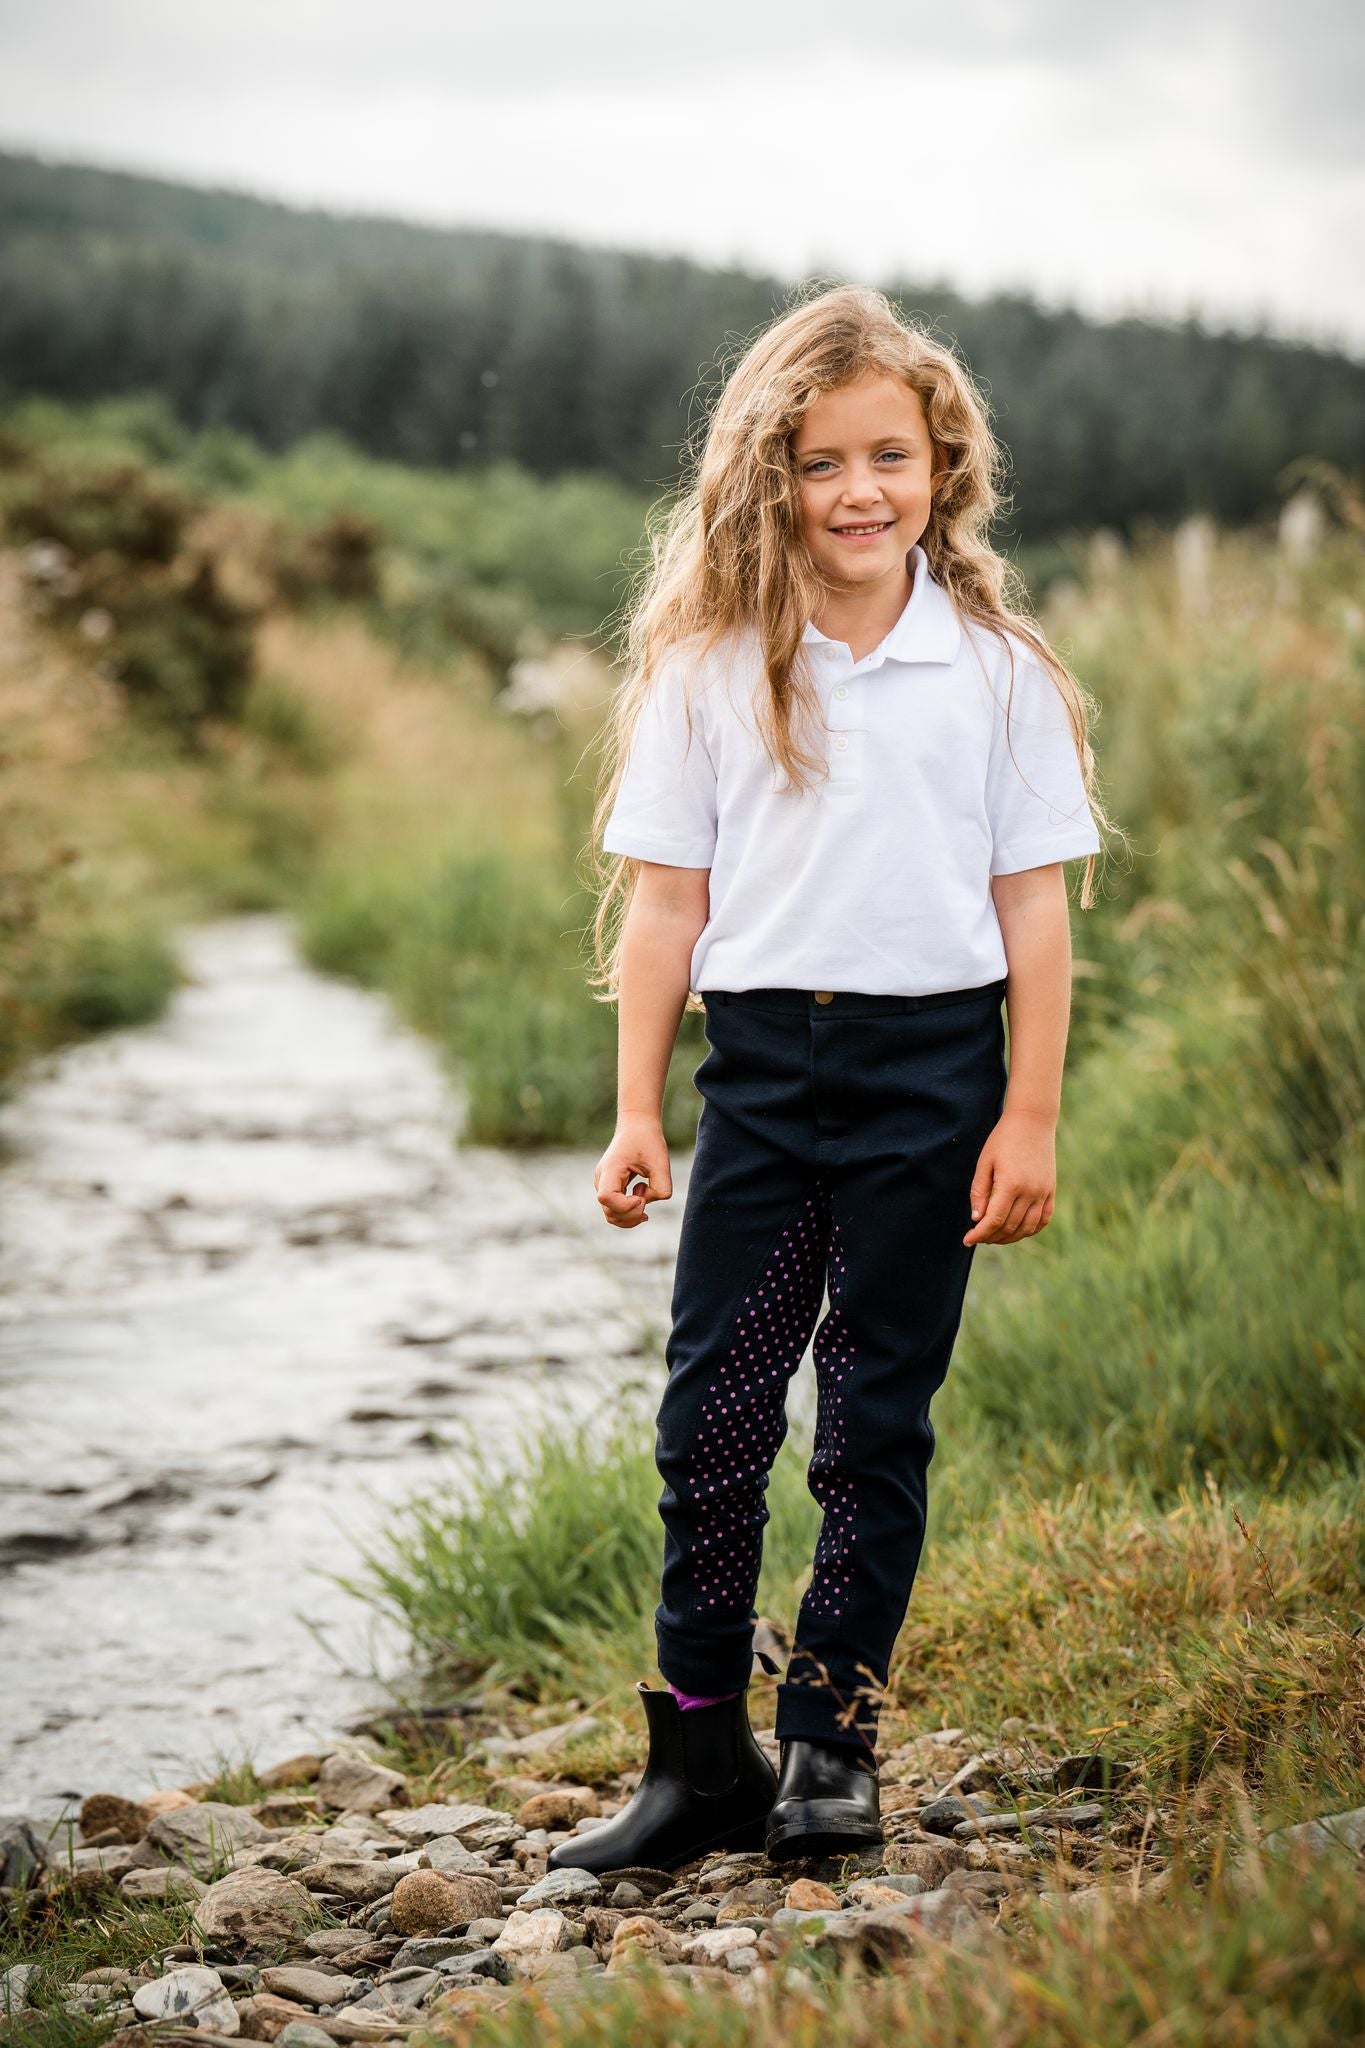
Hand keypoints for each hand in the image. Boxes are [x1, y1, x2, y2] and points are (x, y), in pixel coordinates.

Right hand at [595, 1116, 673, 1229]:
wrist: (637, 1126)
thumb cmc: (648, 1140)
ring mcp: (603, 1185)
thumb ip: (661, 1187)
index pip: (606, 1198)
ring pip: (611, 1215)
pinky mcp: (610, 1187)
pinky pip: (615, 1209)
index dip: (625, 1205)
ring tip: (645, 1203)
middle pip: (609, 1211)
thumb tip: (648, 1203)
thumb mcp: (661, 1162)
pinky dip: (628, 1213)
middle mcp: (602, 1180)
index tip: (642, 1197)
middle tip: (647, 1201)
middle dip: (631, 1215)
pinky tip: (642, 1203)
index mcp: (610, 1169)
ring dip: (630, 1217)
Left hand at [963, 1108, 1056, 1245]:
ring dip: (1010, 1238)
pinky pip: (1044, 1219)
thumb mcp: (984, 1162)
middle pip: (1010, 1227)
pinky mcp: (1051, 1191)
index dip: (979, 1234)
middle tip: (977, 1237)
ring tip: (994, 1237)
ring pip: (1027, 1228)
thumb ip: (979, 1192)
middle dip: (991, 1236)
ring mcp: (1043, 1192)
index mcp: (1011, 1184)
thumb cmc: (1003, 1139)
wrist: (1032, 1121)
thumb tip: (976, 1219)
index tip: (967, 1240)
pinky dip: (1030, 1230)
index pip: (994, 1220)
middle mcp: (1030, 1191)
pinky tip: (1017, 1231)